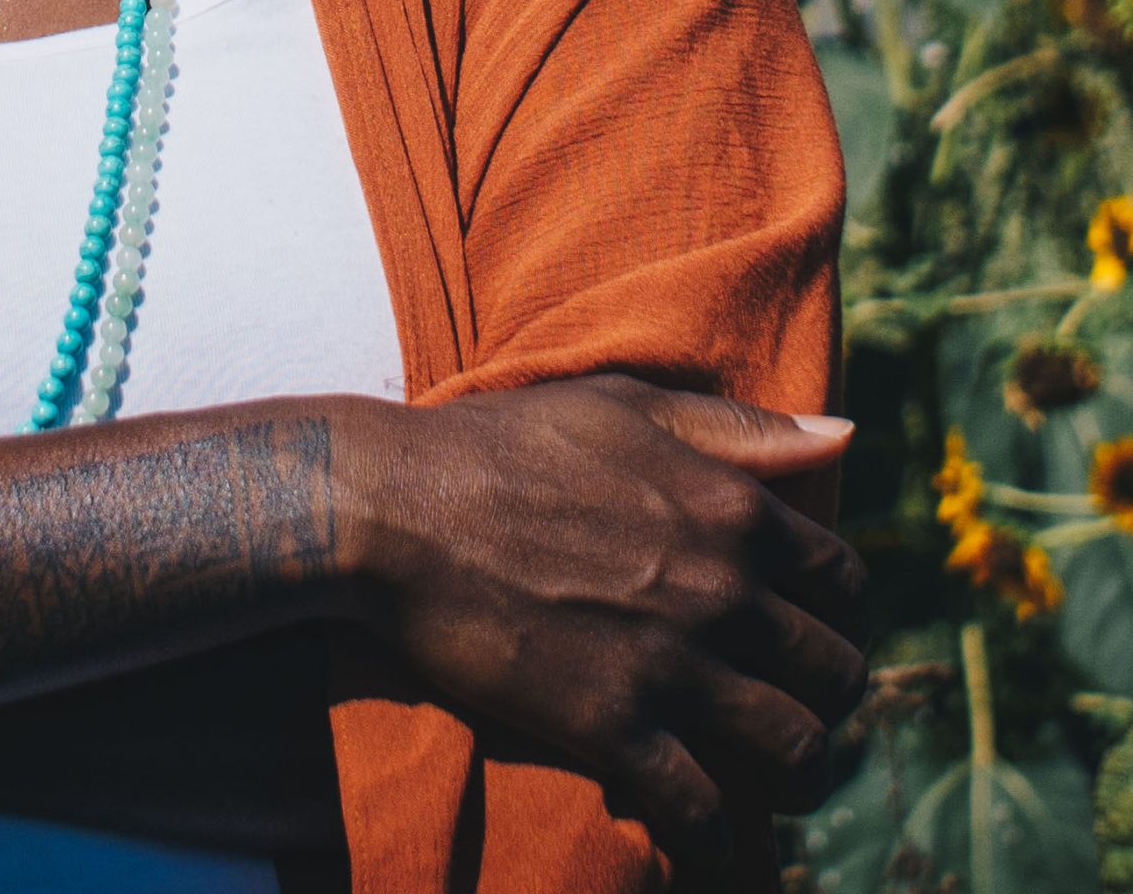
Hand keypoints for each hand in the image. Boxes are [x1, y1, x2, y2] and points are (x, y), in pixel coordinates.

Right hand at [354, 374, 865, 869]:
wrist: (396, 507)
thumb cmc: (501, 444)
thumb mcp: (620, 407)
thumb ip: (736, 427)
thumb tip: (845, 434)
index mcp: (729, 506)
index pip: (844, 581)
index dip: (835, 613)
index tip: (803, 628)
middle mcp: (720, 586)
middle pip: (837, 672)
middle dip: (826, 697)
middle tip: (788, 705)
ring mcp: (670, 661)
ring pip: (796, 749)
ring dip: (793, 772)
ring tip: (763, 776)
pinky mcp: (613, 725)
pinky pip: (705, 808)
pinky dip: (714, 833)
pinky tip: (699, 830)